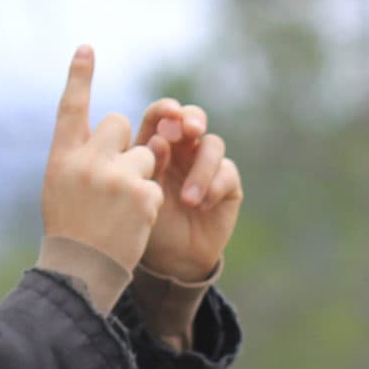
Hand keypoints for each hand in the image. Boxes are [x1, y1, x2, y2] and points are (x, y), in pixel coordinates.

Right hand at [40, 47, 165, 271]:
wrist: (81, 271)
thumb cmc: (69, 229)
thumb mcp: (60, 186)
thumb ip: (78, 156)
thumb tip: (107, 131)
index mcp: (62, 156)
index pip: (70, 108)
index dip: (79, 77)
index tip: (86, 48)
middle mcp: (86, 160)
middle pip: (119, 123)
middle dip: (124, 144)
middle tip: (113, 178)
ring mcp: (115, 175)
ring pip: (145, 154)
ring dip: (141, 175)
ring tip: (121, 207)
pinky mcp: (141, 193)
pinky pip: (156, 184)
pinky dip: (149, 203)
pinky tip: (132, 223)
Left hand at [133, 96, 241, 281]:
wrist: (171, 259)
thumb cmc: (147, 224)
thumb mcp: (140, 193)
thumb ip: (148, 165)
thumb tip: (161, 140)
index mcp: (157, 146)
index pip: (161, 117)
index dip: (166, 109)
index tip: (169, 114)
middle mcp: (183, 151)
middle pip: (193, 118)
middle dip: (193, 120)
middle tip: (191, 130)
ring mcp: (207, 166)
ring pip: (213, 145)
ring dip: (201, 169)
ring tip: (188, 200)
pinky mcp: (227, 184)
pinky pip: (227, 172)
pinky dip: (214, 186)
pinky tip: (201, 206)